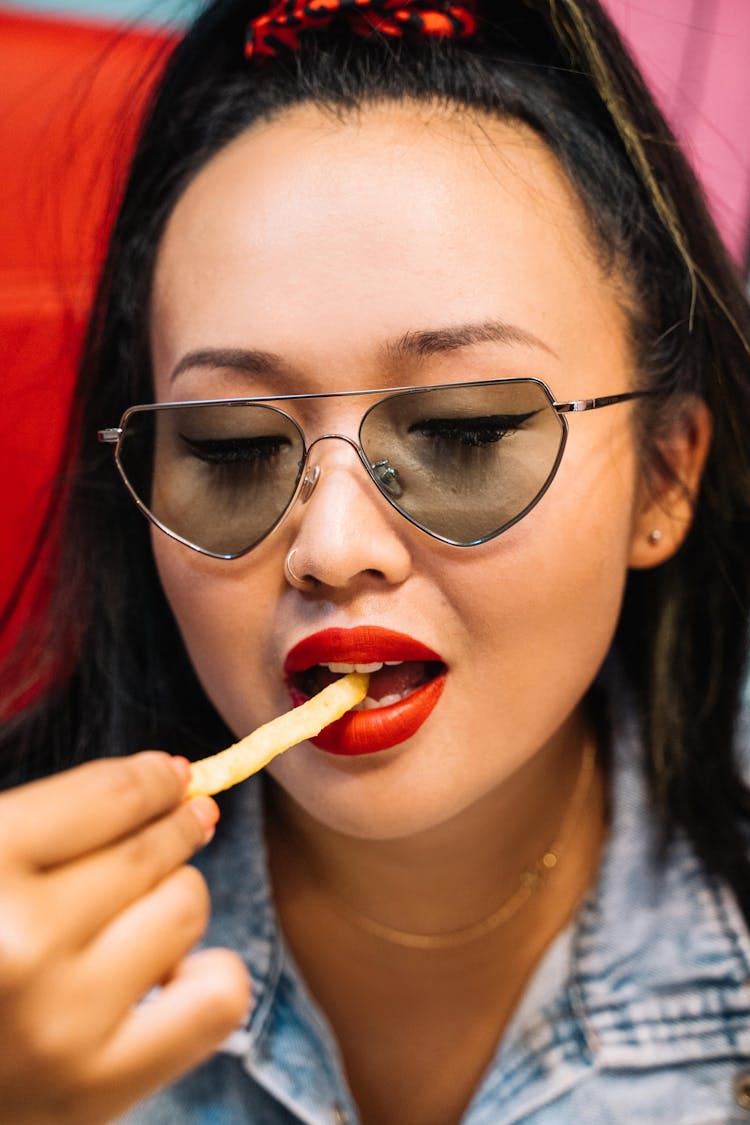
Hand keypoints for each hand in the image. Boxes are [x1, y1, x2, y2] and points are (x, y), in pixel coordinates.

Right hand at [0, 752, 250, 1124]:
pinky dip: (207, 977)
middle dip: (173, 828)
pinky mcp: (94, 1091)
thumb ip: (52, 817)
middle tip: (179, 820)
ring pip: (185, 907)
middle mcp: (22, 943)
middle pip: (152, 850)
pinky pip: (217, 1000)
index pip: (112, 796)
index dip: (152, 780)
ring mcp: (61, 1022)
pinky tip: (164, 976)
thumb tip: (170, 778)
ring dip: (172, 901)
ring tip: (132, 918)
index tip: (168, 777)